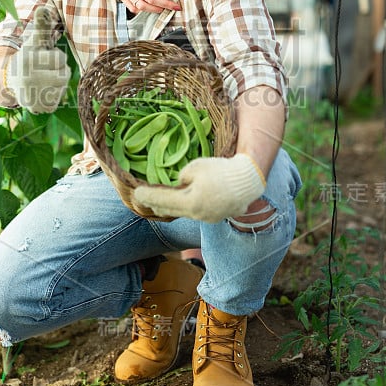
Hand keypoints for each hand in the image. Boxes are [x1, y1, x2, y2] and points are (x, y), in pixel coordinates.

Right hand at [5, 7, 70, 113]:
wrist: (13, 80)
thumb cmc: (30, 56)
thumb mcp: (34, 41)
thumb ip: (41, 26)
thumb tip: (43, 8)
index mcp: (28, 61)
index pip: (60, 59)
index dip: (54, 56)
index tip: (41, 58)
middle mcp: (28, 80)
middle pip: (64, 75)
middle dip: (58, 70)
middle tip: (43, 69)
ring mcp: (31, 97)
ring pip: (62, 87)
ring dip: (57, 82)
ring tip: (43, 79)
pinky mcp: (37, 108)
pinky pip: (57, 101)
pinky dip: (53, 96)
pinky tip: (42, 91)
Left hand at [134, 153, 265, 222]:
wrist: (249, 181)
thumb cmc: (221, 170)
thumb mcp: (196, 167)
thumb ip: (182, 177)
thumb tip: (178, 184)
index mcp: (190, 202)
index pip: (161, 200)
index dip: (147, 196)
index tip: (136, 193)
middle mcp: (196, 215)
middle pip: (169, 211)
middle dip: (154, 204)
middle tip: (143, 198)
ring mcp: (206, 218)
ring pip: (181, 213)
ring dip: (168, 207)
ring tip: (158, 201)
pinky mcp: (214, 217)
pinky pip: (192, 213)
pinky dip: (182, 207)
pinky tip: (179, 202)